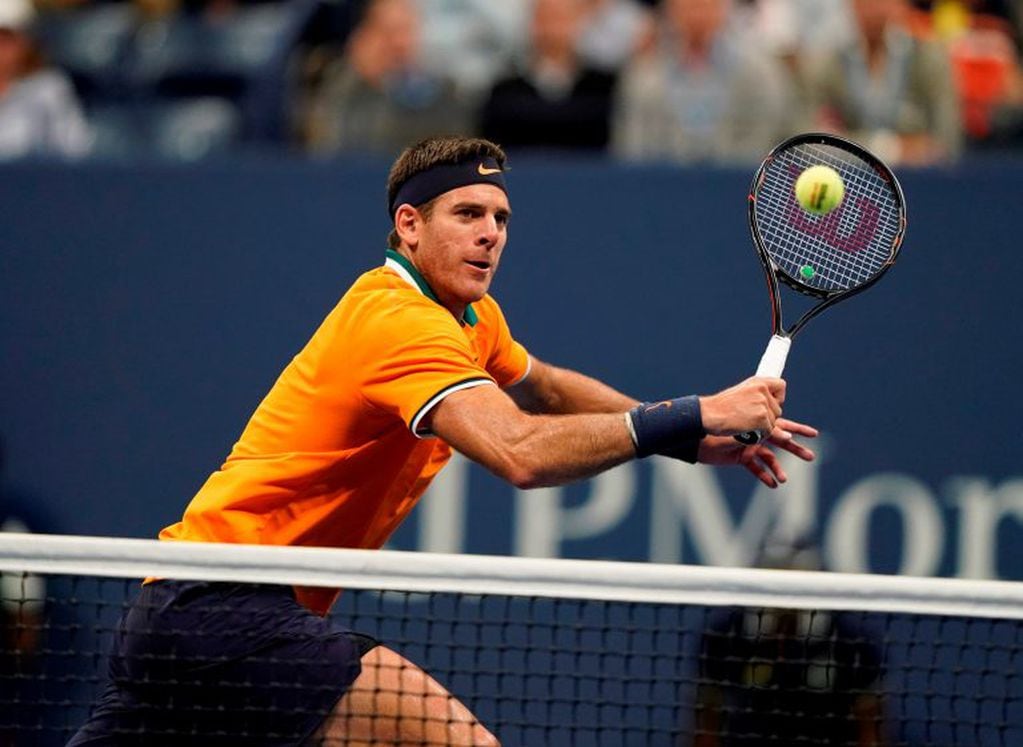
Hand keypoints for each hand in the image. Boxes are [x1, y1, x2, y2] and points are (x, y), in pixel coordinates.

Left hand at [697, 418, 817, 487]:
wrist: (699, 437)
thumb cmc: (721, 427)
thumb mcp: (747, 429)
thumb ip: (766, 433)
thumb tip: (788, 437)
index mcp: (759, 423)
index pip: (784, 426)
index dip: (799, 430)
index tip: (814, 434)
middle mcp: (756, 435)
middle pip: (781, 443)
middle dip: (796, 450)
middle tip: (811, 457)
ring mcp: (749, 447)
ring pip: (769, 459)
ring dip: (778, 469)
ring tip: (785, 479)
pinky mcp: (741, 458)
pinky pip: (755, 468)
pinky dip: (764, 475)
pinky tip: (772, 484)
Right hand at [699, 377, 784, 436]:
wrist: (709, 415)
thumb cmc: (720, 408)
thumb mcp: (740, 393)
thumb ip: (756, 395)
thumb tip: (773, 403)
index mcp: (757, 382)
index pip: (781, 385)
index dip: (777, 397)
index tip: (770, 404)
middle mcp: (762, 390)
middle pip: (777, 410)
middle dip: (767, 418)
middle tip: (748, 419)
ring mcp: (763, 404)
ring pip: (773, 422)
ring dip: (761, 428)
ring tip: (744, 424)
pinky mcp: (762, 419)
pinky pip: (768, 432)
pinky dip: (758, 435)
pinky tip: (745, 431)